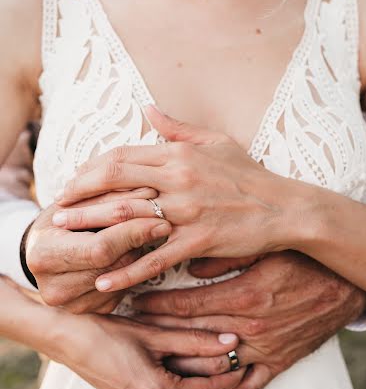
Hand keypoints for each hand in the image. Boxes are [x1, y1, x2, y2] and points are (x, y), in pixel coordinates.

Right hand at [25, 189, 170, 313]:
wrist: (44, 249)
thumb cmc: (63, 218)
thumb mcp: (79, 201)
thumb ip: (111, 197)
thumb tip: (151, 193)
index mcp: (43, 255)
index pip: (100, 248)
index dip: (132, 232)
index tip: (158, 217)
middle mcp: (53, 288)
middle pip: (114, 266)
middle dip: (139, 243)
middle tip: (161, 224)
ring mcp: (72, 305)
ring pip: (122, 279)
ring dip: (138, 256)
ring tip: (141, 235)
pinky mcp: (91, 311)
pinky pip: (123, 291)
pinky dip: (131, 270)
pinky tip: (129, 254)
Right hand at [26, 304, 244, 388]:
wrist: (67, 340)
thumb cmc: (106, 333)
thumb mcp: (155, 333)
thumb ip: (195, 339)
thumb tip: (230, 342)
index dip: (230, 374)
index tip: (243, 356)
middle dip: (219, 379)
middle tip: (231, 354)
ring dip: (202, 382)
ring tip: (211, 353)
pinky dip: (185, 385)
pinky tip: (187, 361)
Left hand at [55, 106, 300, 291]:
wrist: (285, 207)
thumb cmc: (250, 175)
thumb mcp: (216, 142)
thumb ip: (177, 127)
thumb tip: (147, 108)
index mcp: (179, 154)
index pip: (122, 156)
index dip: (91, 169)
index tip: (73, 182)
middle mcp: (179, 178)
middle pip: (115, 182)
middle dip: (80, 196)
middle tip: (58, 211)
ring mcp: (188, 210)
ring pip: (129, 217)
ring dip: (94, 229)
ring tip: (67, 240)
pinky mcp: (199, 240)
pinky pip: (156, 257)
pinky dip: (128, 270)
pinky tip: (106, 281)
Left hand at [131, 252, 365, 388]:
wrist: (343, 287)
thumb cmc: (302, 260)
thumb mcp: (263, 247)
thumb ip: (223, 256)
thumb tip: (189, 266)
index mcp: (243, 296)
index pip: (186, 305)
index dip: (155, 304)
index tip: (133, 301)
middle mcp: (250, 328)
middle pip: (190, 335)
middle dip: (157, 331)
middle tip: (130, 327)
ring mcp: (263, 350)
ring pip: (210, 365)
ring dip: (179, 361)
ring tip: (152, 356)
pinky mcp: (278, 363)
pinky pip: (245, 384)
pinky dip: (222, 387)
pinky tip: (200, 384)